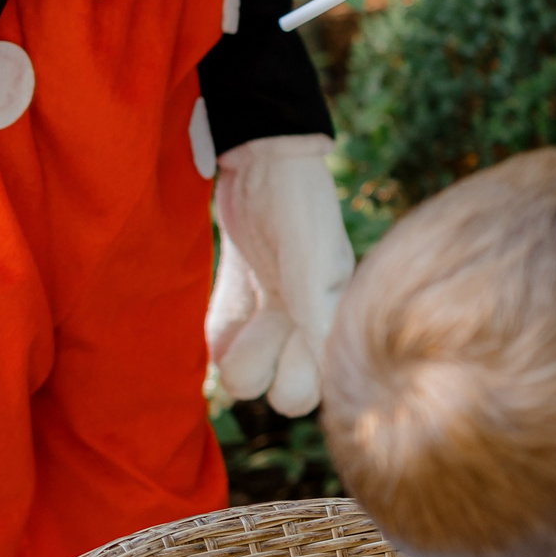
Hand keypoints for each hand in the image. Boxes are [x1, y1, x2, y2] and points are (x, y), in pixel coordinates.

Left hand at [206, 135, 354, 416]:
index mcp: (335, 322)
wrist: (262, 163)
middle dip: (265, 371)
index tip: (288, 337)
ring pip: (249, 375)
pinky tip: (227, 311)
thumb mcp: (313, 262)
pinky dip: (220, 337)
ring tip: (245, 314)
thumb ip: (319, 314)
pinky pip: (222, 345)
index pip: (318, 389)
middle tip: (263, 326)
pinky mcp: (243, 302)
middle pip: (284, 393)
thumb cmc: (298, 209)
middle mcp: (308, 328)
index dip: (297, 377)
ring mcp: (274, 318)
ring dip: (239, 353)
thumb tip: (328, 369)